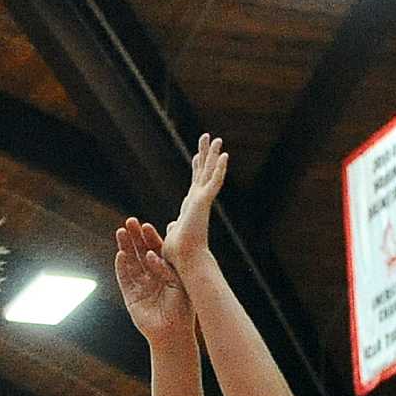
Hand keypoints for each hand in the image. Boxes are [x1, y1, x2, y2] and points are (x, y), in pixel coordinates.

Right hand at [113, 219, 191, 345]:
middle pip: (141, 251)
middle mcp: (152, 275)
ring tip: (121, 232)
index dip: (150, 237)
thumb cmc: (183, 307)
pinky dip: (121, 266)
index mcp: (166, 270)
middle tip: (130, 221)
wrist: (174, 332)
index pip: (156, 249)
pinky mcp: (130, 296)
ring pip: (131, 261)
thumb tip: (161, 240)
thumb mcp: (179, 280)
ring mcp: (140, 284)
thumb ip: (168, 263)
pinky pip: (124, 278)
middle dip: (135, 237)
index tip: (146, 225)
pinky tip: (120, 254)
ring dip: (126, 247)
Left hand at [163, 133, 228, 267]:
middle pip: (202, 171)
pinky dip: (219, 168)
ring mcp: (203, 200)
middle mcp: (198, 200)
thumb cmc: (179, 252)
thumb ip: (174, 226)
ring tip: (216, 138)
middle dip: (204, 154)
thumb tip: (172, 225)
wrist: (185, 258)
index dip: (196, 168)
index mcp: (191, 206)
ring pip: (210, 172)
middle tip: (206, 137)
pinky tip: (224, 154)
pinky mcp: (204, 201)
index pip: (195, 182)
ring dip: (213, 155)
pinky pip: (214, 181)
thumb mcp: (173, 234)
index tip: (196, 157)